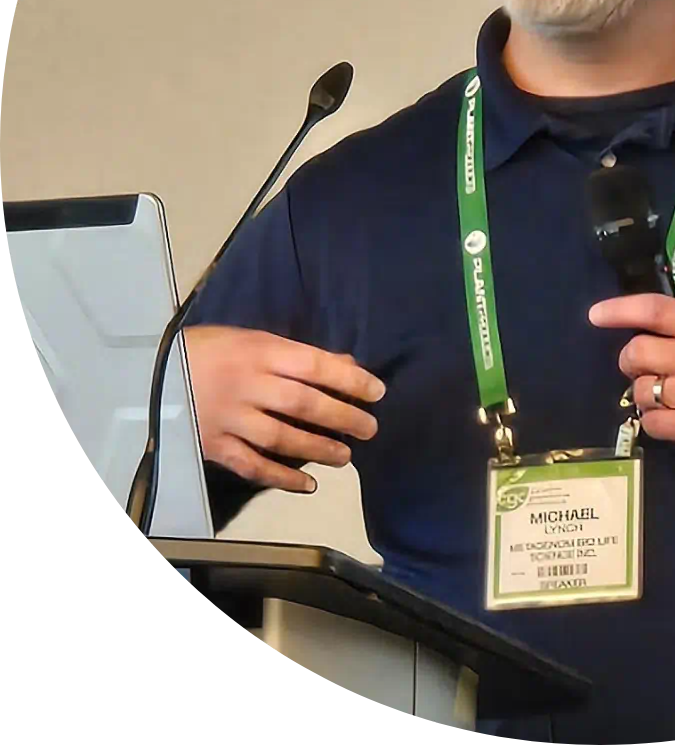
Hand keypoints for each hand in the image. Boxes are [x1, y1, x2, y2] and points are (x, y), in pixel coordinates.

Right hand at [182, 325, 385, 492]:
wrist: (144, 372)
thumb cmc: (208, 349)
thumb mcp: (253, 339)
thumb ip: (298, 355)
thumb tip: (347, 366)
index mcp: (260, 351)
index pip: (315, 365)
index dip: (350, 380)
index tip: (377, 392)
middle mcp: (247, 384)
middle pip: (303, 403)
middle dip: (343, 417)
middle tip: (370, 429)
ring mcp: (228, 417)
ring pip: (281, 438)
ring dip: (318, 449)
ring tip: (346, 456)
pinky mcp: (212, 445)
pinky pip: (250, 465)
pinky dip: (280, 478)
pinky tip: (308, 486)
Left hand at [589, 295, 674, 481]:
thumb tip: (640, 323)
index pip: (656, 310)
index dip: (620, 310)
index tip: (595, 315)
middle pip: (637, 352)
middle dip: (631, 361)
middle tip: (643, 368)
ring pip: (641, 390)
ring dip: (645, 395)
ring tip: (666, 397)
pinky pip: (653, 423)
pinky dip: (655, 422)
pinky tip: (673, 419)